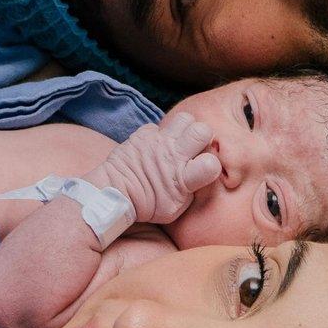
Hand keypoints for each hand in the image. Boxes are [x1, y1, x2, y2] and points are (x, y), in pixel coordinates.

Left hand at [87, 112, 221, 226]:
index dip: (213, 165)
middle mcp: (172, 155)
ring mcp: (157, 141)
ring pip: (185, 118)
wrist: (115, 194)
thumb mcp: (175, 208)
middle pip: (201, 130)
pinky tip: (157, 146)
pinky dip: (160, 134)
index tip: (205, 170)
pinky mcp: (143, 134)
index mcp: (182, 178)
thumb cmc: (147, 204)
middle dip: (204, 137)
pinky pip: (159, 125)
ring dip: (186, 128)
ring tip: (180, 141)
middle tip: (195, 148)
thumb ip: (192, 190)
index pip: (211, 163)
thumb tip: (203, 174)